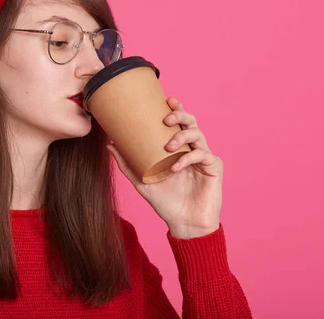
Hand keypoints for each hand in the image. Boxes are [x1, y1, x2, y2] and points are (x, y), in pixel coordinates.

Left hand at [106, 97, 223, 238]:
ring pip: (199, 134)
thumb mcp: (141, 181)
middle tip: (166, 118)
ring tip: (169, 145)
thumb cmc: (166, 202)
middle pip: (191, 122)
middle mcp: (193, 149)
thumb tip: (109, 143)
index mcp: (178, 148)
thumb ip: (126, 163)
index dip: (176, 108)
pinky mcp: (214, 168)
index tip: (166, 99)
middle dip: (180, 114)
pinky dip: (187, 158)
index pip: (179, 122)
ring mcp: (204, 157)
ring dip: (182, 135)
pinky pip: (203, 155)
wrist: (184, 224)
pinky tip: (175, 166)